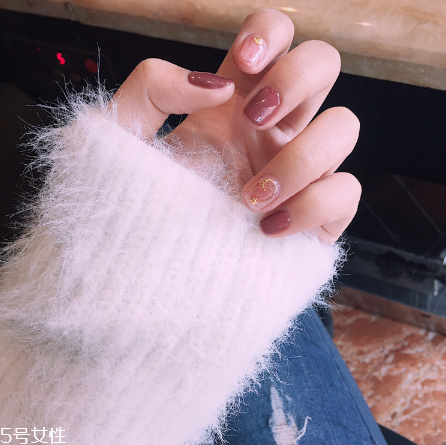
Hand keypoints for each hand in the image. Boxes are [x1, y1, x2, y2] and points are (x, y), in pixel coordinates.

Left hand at [111, 8, 360, 242]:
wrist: (156, 267)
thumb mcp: (126, 136)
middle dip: (296, 80)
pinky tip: (267, 229)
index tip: (243, 66)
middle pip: (324, 63)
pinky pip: (346, 192)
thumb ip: (152, 88)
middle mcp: (274, 128)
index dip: (271, 33)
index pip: (277, 35)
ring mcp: (301, 169)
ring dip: (300, 158)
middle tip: (253, 120)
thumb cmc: (140, 200)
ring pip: (344, 127)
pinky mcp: (316, 214)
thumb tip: (218, 83)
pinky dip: (312, 207)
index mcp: (236, 101)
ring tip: (248, 198)